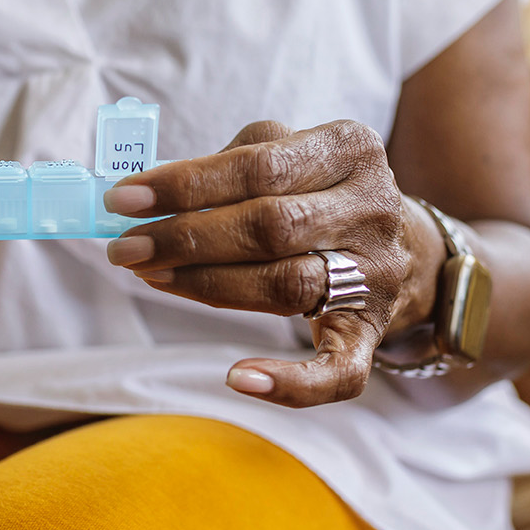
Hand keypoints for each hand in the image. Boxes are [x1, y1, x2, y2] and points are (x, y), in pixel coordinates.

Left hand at [102, 120, 440, 407]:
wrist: (406, 247)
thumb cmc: (318, 191)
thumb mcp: (289, 153)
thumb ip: (228, 165)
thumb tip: (146, 196)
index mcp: (349, 148)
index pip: (257, 166)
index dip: (185, 184)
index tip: (123, 200)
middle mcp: (372, 208)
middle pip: (271, 225)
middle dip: (187, 238)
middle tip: (127, 248)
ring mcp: (376, 274)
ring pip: (287, 286)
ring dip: (208, 286)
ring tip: (152, 276)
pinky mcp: (372, 331)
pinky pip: (338, 370)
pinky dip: (289, 381)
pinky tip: (239, 378)